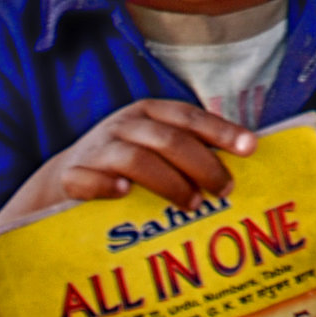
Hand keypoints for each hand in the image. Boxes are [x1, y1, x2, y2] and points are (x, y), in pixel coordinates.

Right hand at [0, 101, 254, 238]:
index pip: (189, 117)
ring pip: (136, 159)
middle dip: (202, 164)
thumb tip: (242, 160)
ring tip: (192, 203)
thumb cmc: (124, 164)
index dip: (220, 130)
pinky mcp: (73, 175)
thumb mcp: (155, 146)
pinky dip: (107, 185)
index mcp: (149, 113)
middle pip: (169, 140)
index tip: (250, 147)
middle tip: (225, 190)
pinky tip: (124, 194)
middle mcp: (125, 125)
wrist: (65, 178)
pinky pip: (89, 179)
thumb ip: (190, 149)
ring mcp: (98, 149)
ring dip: (169, 182)